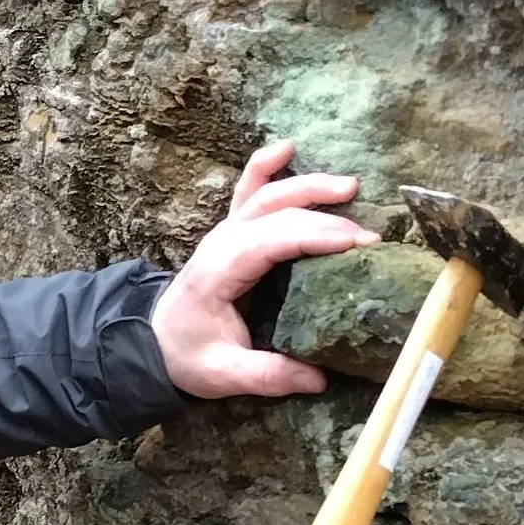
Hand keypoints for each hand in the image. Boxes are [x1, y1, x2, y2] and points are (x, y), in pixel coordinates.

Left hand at [151, 139, 378, 398]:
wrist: (154, 342)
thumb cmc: (187, 355)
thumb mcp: (222, 374)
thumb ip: (268, 375)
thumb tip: (316, 377)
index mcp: (218, 273)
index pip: (271, 242)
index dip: (315, 238)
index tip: (357, 246)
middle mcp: (221, 243)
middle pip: (275, 214)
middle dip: (325, 219)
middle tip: (369, 236)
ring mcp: (225, 233)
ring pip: (267, 196)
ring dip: (308, 186)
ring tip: (350, 186)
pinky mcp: (231, 231)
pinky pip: (247, 190)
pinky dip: (265, 165)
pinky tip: (288, 146)